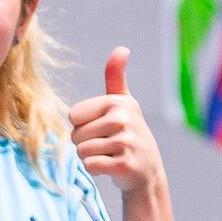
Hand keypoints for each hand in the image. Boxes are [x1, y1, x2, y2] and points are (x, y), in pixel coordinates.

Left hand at [67, 49, 163, 199]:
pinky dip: (96, 170)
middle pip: (76, 135)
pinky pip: (90, 165)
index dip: (83, 126)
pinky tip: (112, 167)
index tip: (102, 130)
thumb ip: (116, 77)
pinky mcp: (124, 165)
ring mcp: (126, 143)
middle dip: (86, 144)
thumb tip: (122, 49)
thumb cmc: (128, 134)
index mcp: (118, 102)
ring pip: (82, 151)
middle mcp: (123, 119)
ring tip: (109, 156)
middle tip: (107, 146)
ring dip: (90, 158)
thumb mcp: (124, 103)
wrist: (148, 171)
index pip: (73, 116)